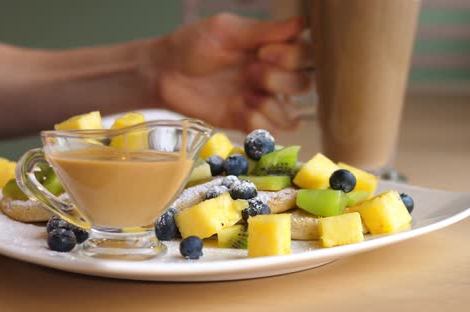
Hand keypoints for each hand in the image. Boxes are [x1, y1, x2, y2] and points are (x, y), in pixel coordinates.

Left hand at [148, 13, 311, 131]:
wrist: (164, 73)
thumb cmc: (193, 44)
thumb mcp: (227, 30)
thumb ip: (265, 30)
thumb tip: (302, 23)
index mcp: (270, 50)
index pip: (305, 55)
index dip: (291, 57)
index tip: (262, 52)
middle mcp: (270, 75)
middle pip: (303, 85)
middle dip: (281, 81)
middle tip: (252, 73)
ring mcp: (258, 101)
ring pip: (290, 112)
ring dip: (275, 106)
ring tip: (249, 97)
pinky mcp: (244, 122)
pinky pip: (269, 131)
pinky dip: (262, 124)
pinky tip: (244, 112)